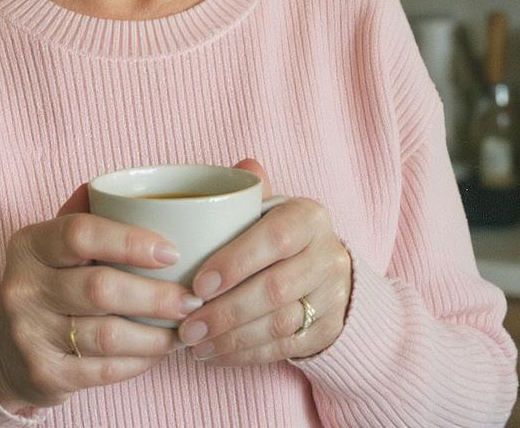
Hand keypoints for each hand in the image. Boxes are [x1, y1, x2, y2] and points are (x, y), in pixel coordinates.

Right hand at [0, 183, 200, 412]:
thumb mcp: (53, 243)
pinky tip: (158, 351)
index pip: (80, 233)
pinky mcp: (44, 374)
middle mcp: (24, 288)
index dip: (130, 242)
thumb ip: (85, 213)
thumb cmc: (47, 282)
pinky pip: (106, 370)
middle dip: (156, 296)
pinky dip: (140, 361)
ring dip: (156, 334)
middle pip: (101, 289)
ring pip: (109, 335)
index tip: (172, 251)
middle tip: (192, 298)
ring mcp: (29, 335)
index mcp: (29, 244)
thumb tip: (124, 187)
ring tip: (184, 327)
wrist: (3, 348)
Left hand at [177, 159, 351, 365]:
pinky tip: (216, 354)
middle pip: (275, 289)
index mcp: (309, 217)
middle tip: (187, 323)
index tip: (198, 283)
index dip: (235, 262)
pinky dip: (247, 355)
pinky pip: (285, 348)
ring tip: (194, 342)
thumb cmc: (279, 232)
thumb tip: (243, 165)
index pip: (275, 239)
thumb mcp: (268, 207)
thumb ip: (249, 193)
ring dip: (232, 338)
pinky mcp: (327, 330)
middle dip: (226, 311)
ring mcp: (332, 296)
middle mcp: (327, 255)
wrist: (327, 270)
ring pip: (280, 323)